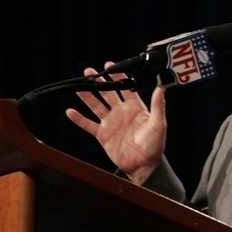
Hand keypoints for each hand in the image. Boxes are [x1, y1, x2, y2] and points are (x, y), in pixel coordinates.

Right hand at [65, 64, 166, 184]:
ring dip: (87, 96)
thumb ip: (158, 105)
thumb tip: (162, 87)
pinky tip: (70, 111)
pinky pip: (88, 125)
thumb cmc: (155, 146)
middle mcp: (121, 113)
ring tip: (78, 86)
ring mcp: (111, 123)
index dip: (118, 76)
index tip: (109, 66)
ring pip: (96, 106)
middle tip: (89, 72)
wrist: (144, 166)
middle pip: (108, 93)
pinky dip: (79, 119)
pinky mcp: (103, 135)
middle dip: (99, 82)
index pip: (125, 88)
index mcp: (136, 108)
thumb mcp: (159, 124)